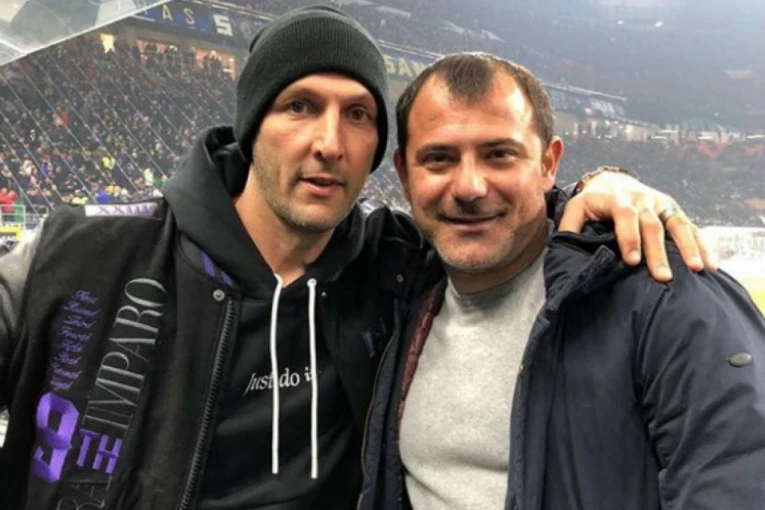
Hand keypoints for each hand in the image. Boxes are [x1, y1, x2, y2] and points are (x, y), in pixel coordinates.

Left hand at [558, 171, 716, 281]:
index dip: (629, 237)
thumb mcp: (576, 209)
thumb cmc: (592, 203)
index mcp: (618, 199)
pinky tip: (710, 264)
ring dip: (688, 247)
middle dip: (658, 252)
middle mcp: (643, 199)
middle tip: (661, 277)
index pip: (625, 216)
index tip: (631, 261)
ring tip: (695, 269)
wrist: (612, 182)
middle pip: (653, 225)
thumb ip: (569, 227)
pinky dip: (703, 245)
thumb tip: (564, 248)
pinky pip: (691, 228)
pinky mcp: (674, 211)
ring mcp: (662, 204)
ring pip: (678, 224)